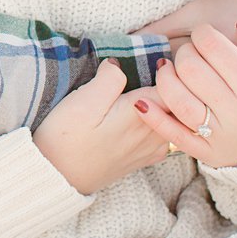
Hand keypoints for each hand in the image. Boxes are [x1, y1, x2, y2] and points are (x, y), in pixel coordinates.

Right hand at [33, 60, 171, 194]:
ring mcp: (151, 148)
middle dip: (174, 84)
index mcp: (143, 114)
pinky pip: (165, 134)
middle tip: (157, 69)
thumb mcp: (83, 101)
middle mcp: (153, 133)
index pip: (174, 85)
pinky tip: (147, 113)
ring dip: (169, 103)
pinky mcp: (144, 158)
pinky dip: (164, 120)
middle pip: (178, 102)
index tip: (158, 59)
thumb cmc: (67, 138)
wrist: (58, 178)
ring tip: (153, 87)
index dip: (170, 68)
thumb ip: (110, 79)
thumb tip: (120, 63)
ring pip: (173, 119)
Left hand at [132, 23, 236, 168]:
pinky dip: (154, 118)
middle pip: (191, 70)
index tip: (207, 34)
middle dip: (185, 51)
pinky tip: (142, 99)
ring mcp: (222, 138)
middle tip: (192, 50)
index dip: (204, 34)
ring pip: (177, 100)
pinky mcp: (212, 156)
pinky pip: (175, 137)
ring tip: (171, 67)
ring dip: (165, 77)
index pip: (213, 48)